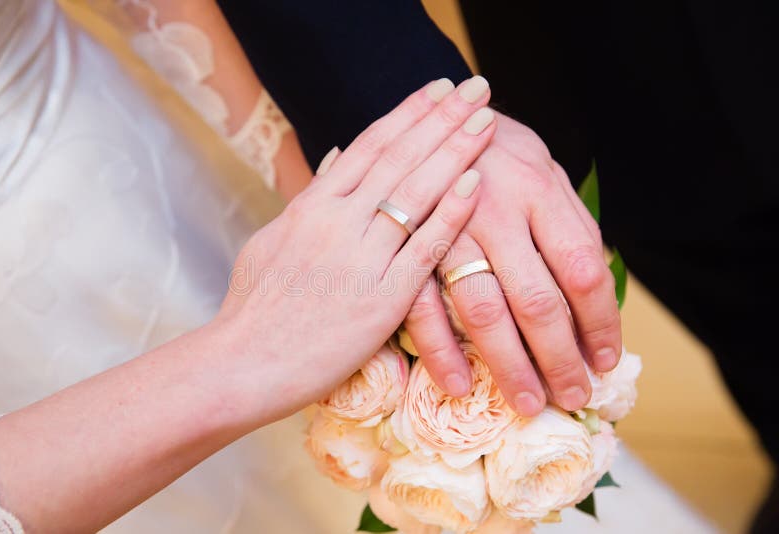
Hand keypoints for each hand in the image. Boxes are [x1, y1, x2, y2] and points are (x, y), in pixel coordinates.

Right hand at [217, 78, 495, 422]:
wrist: (240, 364)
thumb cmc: (252, 311)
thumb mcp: (269, 246)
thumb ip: (303, 209)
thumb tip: (328, 171)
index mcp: (309, 207)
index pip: (367, 147)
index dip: (406, 115)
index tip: (436, 91)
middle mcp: (335, 221)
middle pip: (398, 158)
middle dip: (441, 118)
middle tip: (475, 88)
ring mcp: (359, 257)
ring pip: (414, 192)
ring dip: (454, 153)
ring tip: (486, 122)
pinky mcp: (380, 299)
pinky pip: (422, 249)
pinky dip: (450, 214)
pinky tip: (475, 185)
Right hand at [405, 110, 620, 415]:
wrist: (424, 116)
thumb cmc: (495, 150)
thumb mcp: (542, 168)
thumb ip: (569, 222)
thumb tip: (599, 289)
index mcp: (539, 189)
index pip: (583, 269)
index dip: (600, 322)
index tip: (606, 359)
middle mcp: (496, 211)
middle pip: (538, 300)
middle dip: (559, 358)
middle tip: (574, 396)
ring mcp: (447, 230)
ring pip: (484, 311)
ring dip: (508, 366)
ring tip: (527, 403)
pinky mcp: (408, 245)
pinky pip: (422, 306)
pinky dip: (440, 351)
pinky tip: (459, 385)